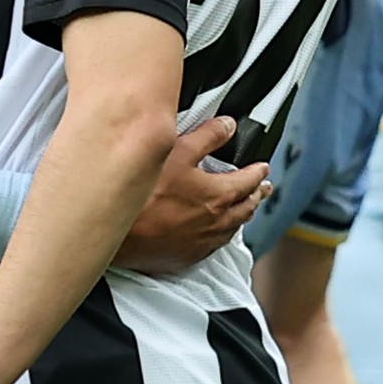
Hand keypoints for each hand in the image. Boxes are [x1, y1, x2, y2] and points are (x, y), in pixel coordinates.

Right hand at [117, 116, 266, 274]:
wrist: (119, 234)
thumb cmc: (145, 195)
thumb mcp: (176, 151)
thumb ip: (207, 136)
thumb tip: (227, 126)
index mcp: (220, 195)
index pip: (249, 180)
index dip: (258, 171)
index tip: (263, 168)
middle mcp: (217, 222)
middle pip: (246, 207)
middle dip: (257, 195)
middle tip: (263, 189)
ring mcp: (202, 242)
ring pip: (233, 229)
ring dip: (242, 216)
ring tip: (245, 209)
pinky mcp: (186, 257)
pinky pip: (214, 246)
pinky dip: (222, 235)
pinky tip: (216, 233)